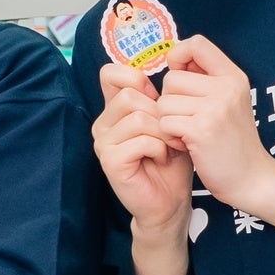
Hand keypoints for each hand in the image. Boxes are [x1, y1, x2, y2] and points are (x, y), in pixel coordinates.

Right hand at [92, 61, 192, 239]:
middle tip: (169, 134)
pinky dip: (159, 148)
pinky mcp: (110, 160)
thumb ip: (159, 99)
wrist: (170, 202)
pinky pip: (140, 140)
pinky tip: (161, 159)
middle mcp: (103, 123)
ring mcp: (103, 142)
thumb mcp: (168, 123)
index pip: (111, 73)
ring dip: (162, 133)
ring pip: (137, 117)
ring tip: (167, 147)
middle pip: (130, 96)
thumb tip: (165, 72)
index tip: (156, 98)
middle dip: (160, 113)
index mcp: (114, 110)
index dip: (135, 78)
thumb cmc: (172, 162)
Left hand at [150, 36, 274, 206]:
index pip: (197, 43)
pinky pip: (165, 122)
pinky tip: (187, 145)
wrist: (252, 179)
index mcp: (233, 77)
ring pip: (164, 102)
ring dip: (169, 121)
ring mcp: (215, 108)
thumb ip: (205, 78)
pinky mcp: (201, 130)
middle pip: (171, 78)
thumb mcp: (229, 101)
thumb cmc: (232, 141)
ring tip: (190, 133)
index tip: (181, 77)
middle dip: (171, 100)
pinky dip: (170, 136)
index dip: (179, 56)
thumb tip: (174, 58)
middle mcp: (226, 88)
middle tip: (189, 119)